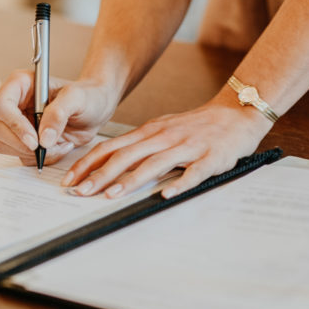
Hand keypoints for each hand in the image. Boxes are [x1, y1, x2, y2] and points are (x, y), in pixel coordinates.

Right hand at [0, 70, 119, 165]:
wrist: (95, 110)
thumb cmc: (86, 96)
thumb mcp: (76, 98)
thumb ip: (59, 114)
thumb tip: (43, 139)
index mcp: (20, 85)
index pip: (0, 105)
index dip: (13, 125)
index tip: (34, 140)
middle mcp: (13, 104)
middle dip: (22, 144)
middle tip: (47, 147)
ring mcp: (16, 124)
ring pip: (4, 146)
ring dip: (32, 154)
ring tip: (59, 145)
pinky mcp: (24, 140)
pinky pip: (21, 156)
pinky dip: (40, 159)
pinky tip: (58, 148)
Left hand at [61, 103, 273, 198]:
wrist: (237, 113)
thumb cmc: (198, 126)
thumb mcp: (163, 130)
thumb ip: (140, 146)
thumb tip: (111, 164)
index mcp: (150, 132)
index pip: (111, 147)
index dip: (89, 163)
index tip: (71, 180)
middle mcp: (164, 137)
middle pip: (126, 156)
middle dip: (100, 174)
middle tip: (81, 191)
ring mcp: (187, 146)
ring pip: (154, 164)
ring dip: (130, 180)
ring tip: (111, 195)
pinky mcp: (210, 157)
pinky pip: (193, 172)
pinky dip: (179, 184)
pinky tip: (165, 195)